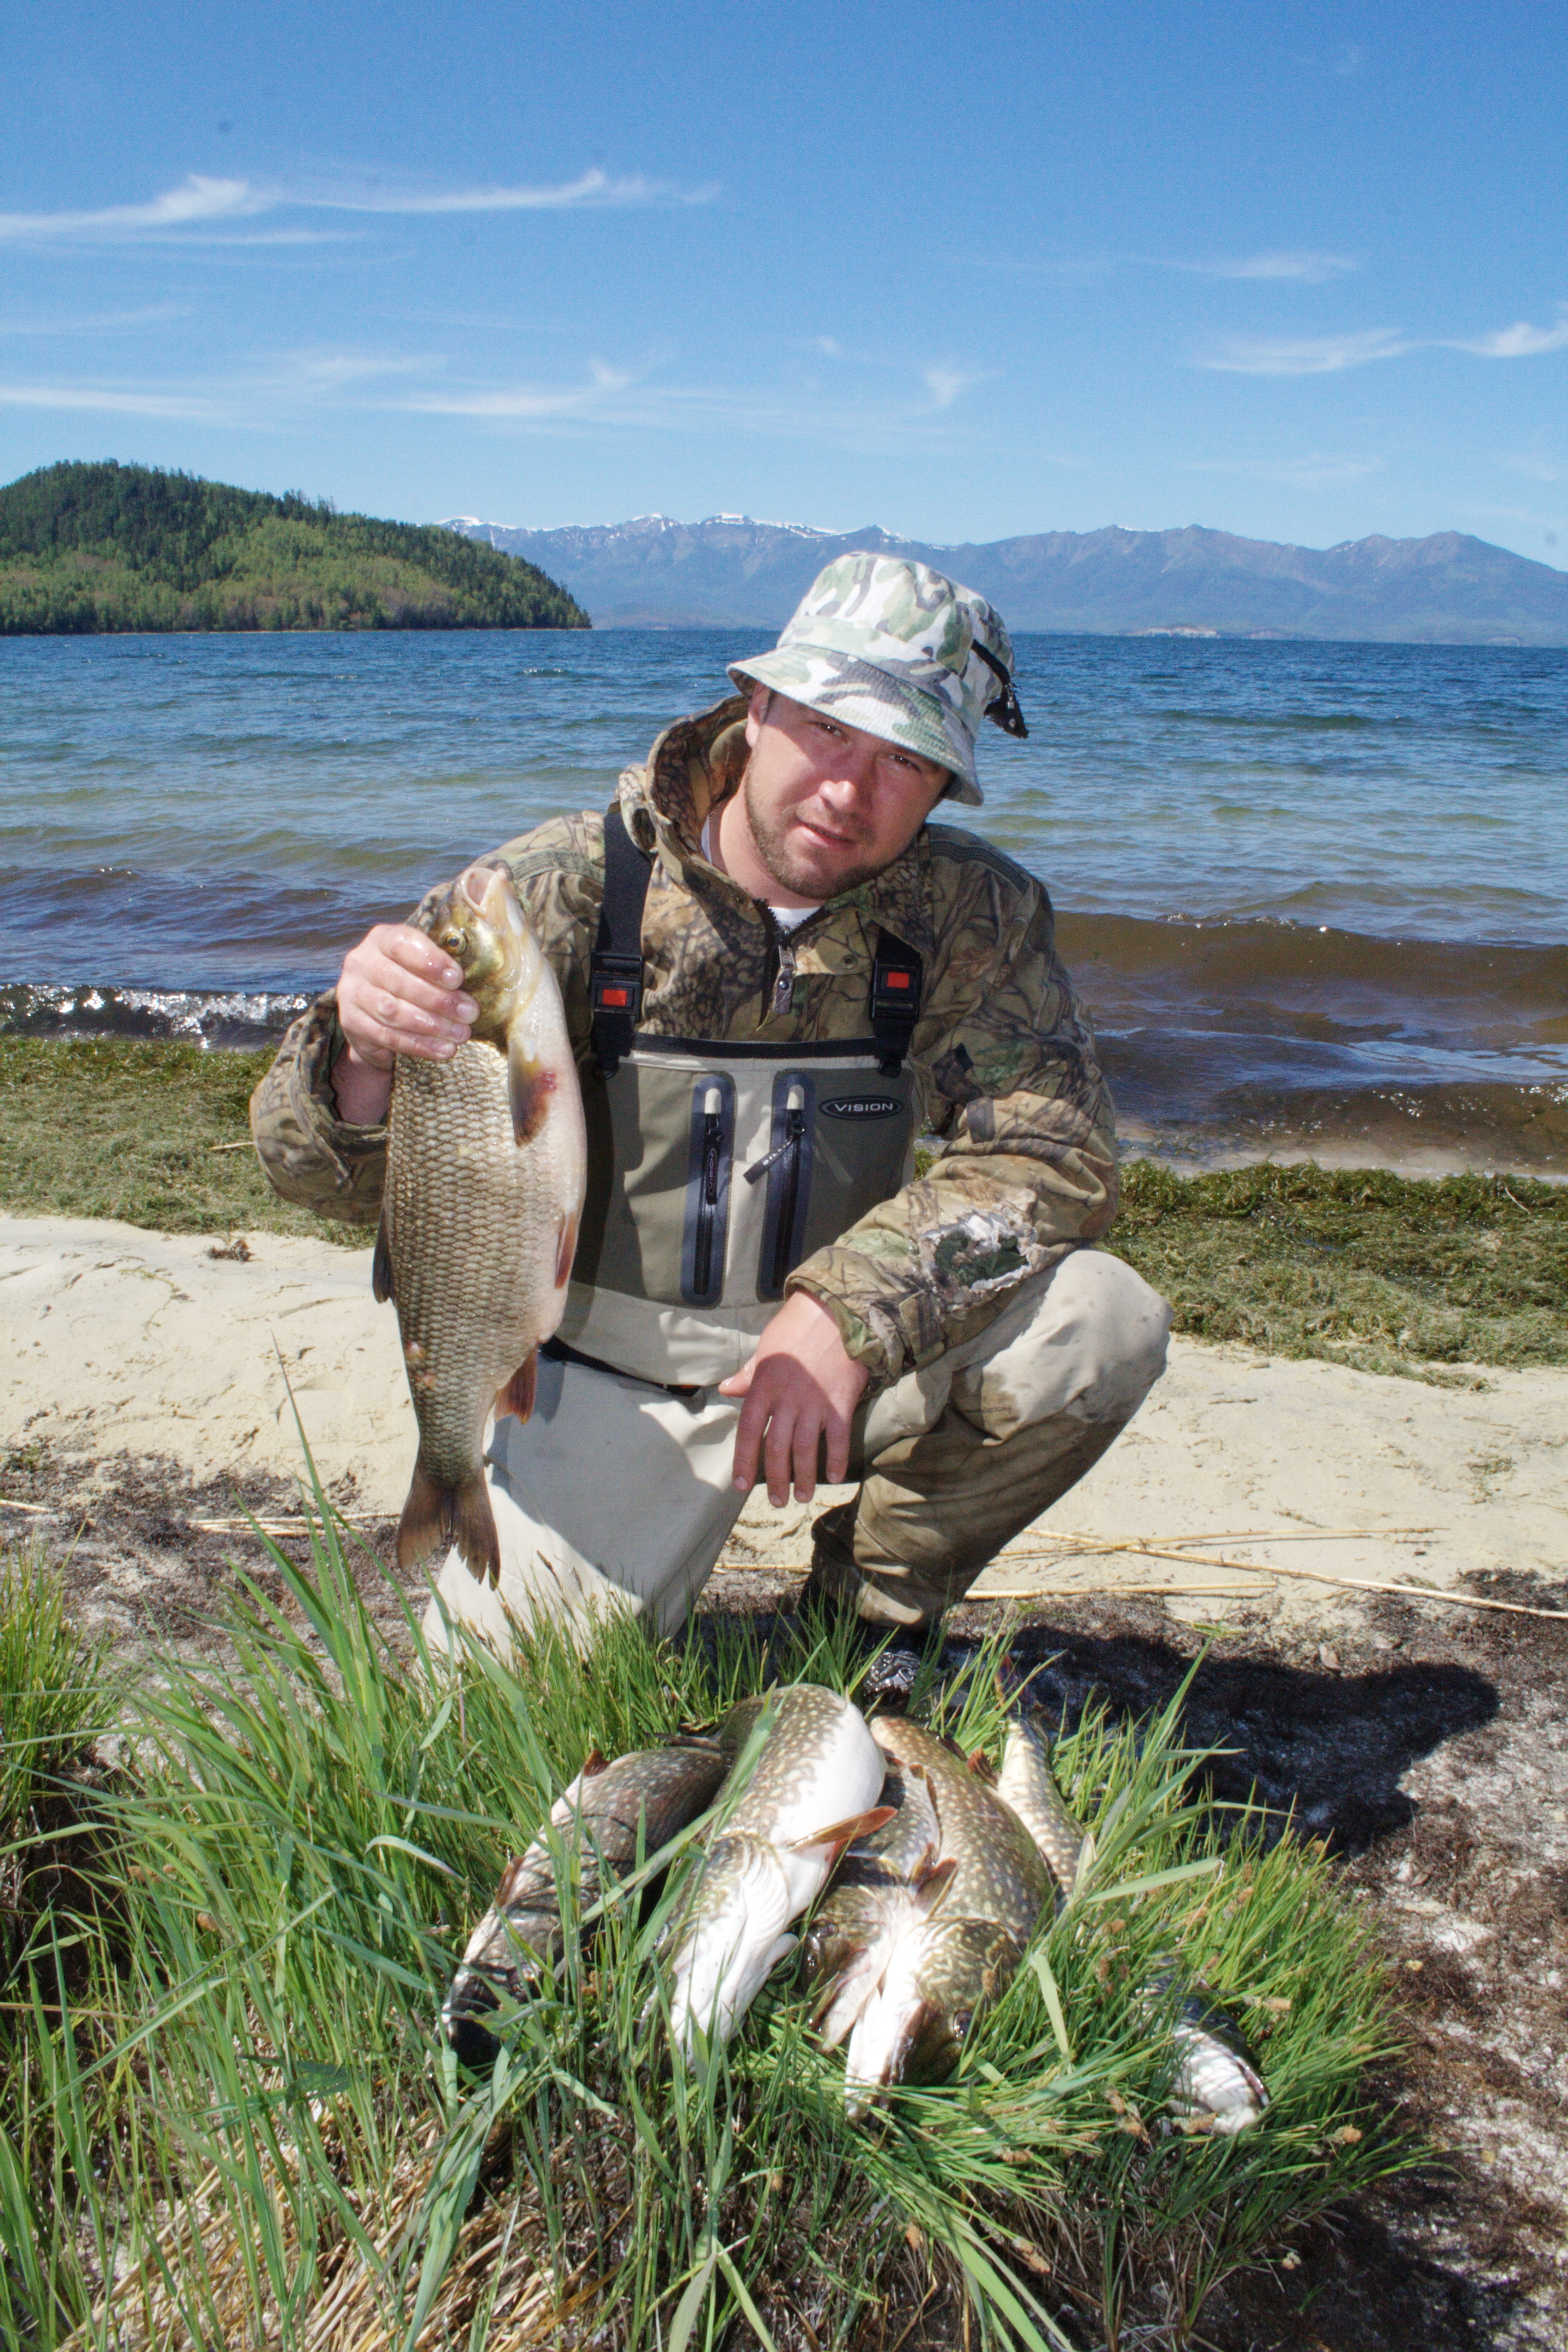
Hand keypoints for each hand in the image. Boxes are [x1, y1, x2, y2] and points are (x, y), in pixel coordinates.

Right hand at [331, 923, 477, 1123]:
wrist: (372, 1013)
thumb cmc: (409, 981)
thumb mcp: (422, 963)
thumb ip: (443, 961)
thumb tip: (482, 957)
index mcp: (382, 938)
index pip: (402, 943)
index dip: (431, 961)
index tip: (457, 978)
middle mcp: (361, 962)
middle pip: (400, 982)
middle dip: (440, 1001)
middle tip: (470, 1013)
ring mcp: (351, 993)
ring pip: (393, 1012)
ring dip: (432, 1026)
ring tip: (461, 1034)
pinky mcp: (351, 1022)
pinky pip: (388, 1036)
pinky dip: (419, 1045)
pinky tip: (443, 1050)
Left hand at [719, 1292, 868, 1506]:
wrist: (838, 1312)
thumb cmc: (797, 1328)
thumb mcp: (766, 1349)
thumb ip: (748, 1375)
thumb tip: (726, 1389)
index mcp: (764, 1386)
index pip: (747, 1431)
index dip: (744, 1460)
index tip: (741, 1485)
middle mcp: (787, 1399)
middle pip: (777, 1448)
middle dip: (776, 1479)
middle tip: (777, 1500)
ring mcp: (815, 1402)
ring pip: (805, 1450)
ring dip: (804, 1478)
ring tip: (802, 1497)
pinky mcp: (841, 1403)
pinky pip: (839, 1439)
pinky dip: (836, 1460)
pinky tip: (833, 1476)